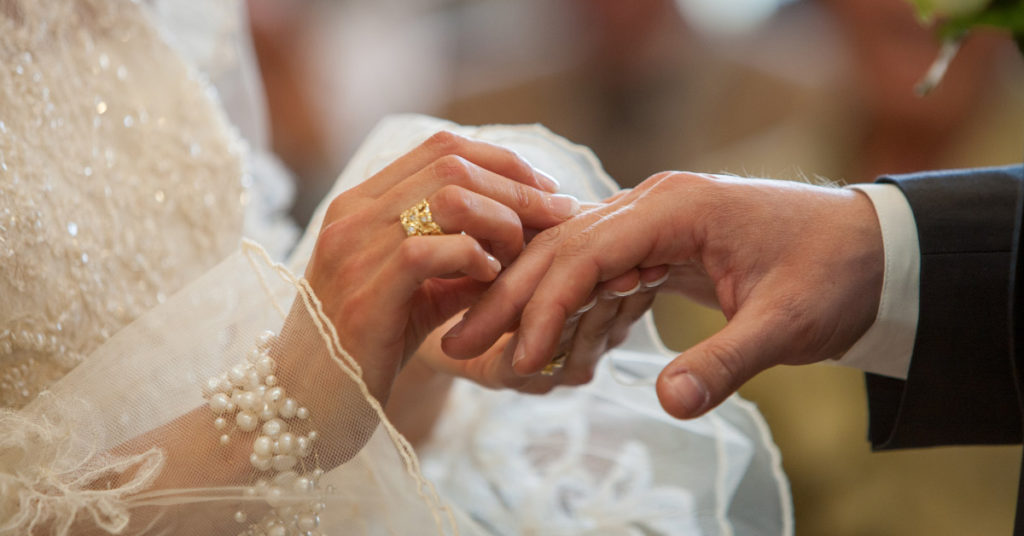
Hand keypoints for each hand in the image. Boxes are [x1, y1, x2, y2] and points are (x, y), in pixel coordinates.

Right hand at [304, 131, 579, 403]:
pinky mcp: (366, 294)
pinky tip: (490, 277)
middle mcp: (352, 215)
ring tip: (518, 251)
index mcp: (361, 203)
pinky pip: (431, 251)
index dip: (503, 161)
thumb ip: (460, 258)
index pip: (441, 147)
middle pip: (451, 164)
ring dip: (501, 220)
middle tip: (559, 216)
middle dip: (518, 188)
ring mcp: (353, 251)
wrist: (307, 402)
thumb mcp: (418, 291)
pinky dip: (474, 257)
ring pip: (447, 199)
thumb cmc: (368, 346)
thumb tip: (523, 234)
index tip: (545, 191)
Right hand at [442, 172, 883, 418]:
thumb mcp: (787, 323)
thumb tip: (665, 404)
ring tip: (487, 350)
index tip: (515, 356)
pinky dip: (574, 313)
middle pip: (564, 249)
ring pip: (574, 262)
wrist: (874, 251)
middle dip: (511, 299)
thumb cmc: (835, 274)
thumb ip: (725, 363)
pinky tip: (552, 348)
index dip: (545, 304)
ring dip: (531, 307)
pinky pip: (603, 278)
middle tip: (458, 343)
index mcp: (678, 207)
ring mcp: (656, 224)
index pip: (588, 250)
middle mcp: (656, 206)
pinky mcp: (663, 249)